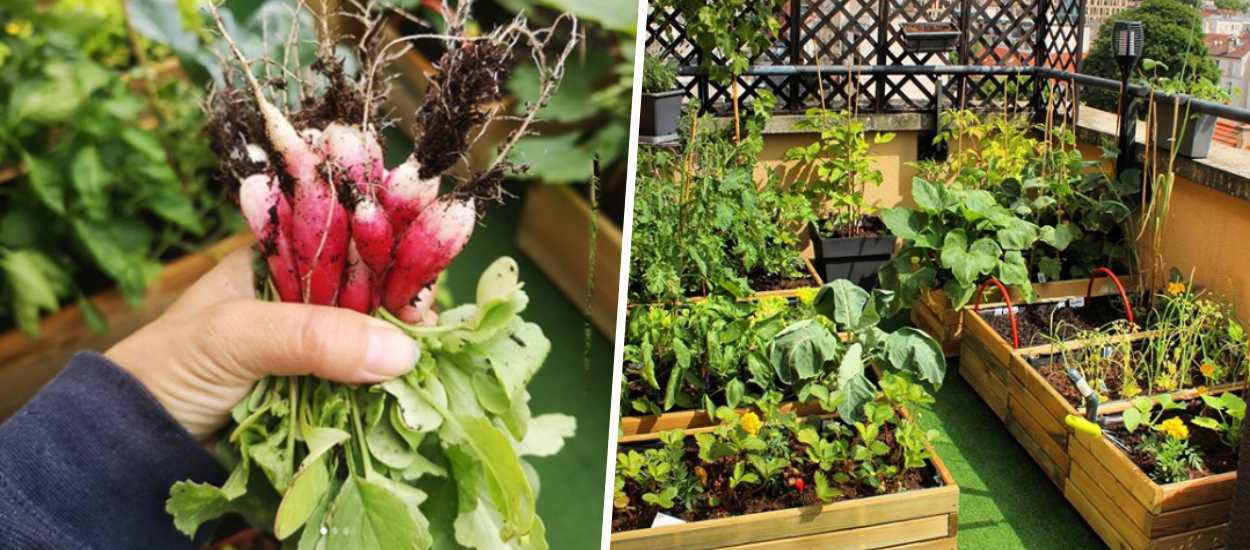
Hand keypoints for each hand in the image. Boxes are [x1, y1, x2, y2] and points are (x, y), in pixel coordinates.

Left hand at [105, 248, 418, 440]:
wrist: (135, 444)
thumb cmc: (172, 368)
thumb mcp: (237, 337)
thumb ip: (313, 336)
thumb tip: (399, 351)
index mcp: (278, 261)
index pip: (349, 241)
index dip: (391, 253)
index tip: (421, 281)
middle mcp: (300, 297)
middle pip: (370, 290)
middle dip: (403, 306)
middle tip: (430, 327)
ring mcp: (311, 346)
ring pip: (373, 337)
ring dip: (400, 350)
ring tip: (427, 361)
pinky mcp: (318, 391)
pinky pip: (365, 382)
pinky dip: (386, 388)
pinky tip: (408, 389)